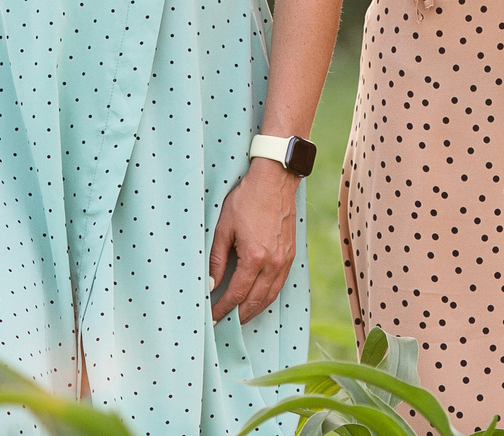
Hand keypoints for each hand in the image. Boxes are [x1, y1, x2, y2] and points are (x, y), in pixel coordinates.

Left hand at [207, 159, 299, 322]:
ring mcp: (285, 260)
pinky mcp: (291, 254)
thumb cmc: (247, 199)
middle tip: (225, 324)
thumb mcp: (224, 227)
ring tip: (240, 317)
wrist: (275, 180)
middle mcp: (273, 263)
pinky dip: (268, 296)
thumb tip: (211, 284)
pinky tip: (259, 298)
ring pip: (270, 296)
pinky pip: (280, 284)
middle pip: (255, 301)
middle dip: (239, 315)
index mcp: (255, 257)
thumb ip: (217, 258)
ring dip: (255, 310)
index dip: (223, 309)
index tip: (213, 318)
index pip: (237, 294)